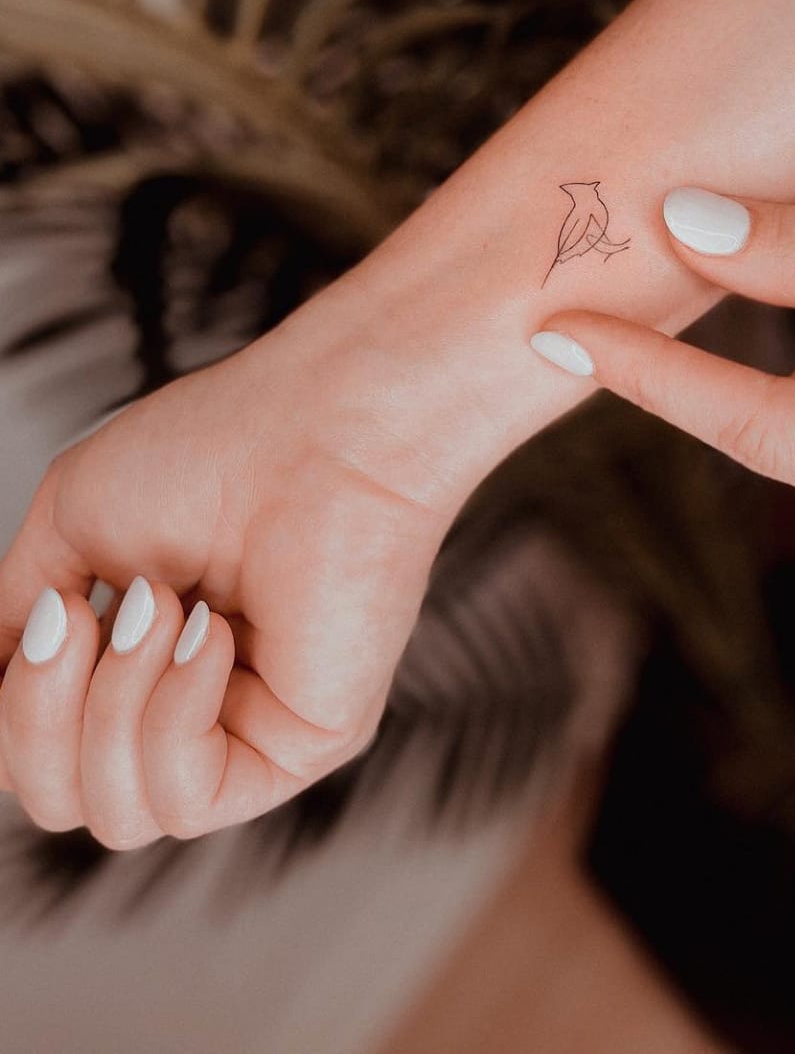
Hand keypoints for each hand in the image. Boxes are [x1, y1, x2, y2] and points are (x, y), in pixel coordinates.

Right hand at [0, 269, 478, 847]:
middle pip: (63, 802)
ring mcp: (246, 730)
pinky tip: (210, 634)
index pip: (38, 755)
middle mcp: (192, 705)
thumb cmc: (218, 446)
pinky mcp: (297, 748)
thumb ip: (17, 622)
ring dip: (113, 702)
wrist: (318, 425)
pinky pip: (188, 797)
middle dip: (41, 716)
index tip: (58, 608)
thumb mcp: (70, 527)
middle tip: (87, 614)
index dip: (18, 703)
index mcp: (140, 660)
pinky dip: (174, 712)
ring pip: (119, 816)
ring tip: (162, 605)